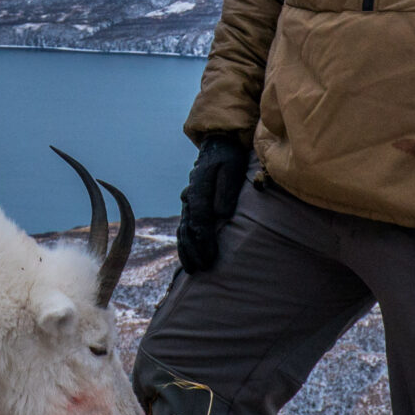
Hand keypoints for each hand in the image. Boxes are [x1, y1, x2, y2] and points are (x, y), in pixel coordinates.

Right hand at [177, 133, 250, 274]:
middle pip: (188, 229)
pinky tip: (188, 257)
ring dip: (186, 251)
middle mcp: (189, 197)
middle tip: (203, 269)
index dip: (204, 241)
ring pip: (183, 230)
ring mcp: (188, 202)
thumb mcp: (231, 170)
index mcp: (198, 190)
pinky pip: (184, 227)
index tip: (211, 258)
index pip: (200, 220)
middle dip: (194, 251)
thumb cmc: (229, 158)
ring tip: (193, 270)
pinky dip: (184, 244)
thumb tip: (222, 215)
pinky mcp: (190, 205)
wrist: (218, 144)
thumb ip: (226, 192)